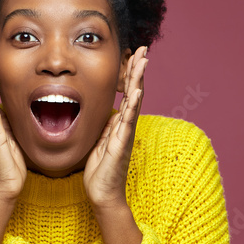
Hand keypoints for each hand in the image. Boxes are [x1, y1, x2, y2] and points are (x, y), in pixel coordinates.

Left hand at [83, 46, 148, 209]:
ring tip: (143, 61)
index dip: (130, 74)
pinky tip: (137, 90)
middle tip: (143, 49)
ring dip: (139, 80)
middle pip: (135, 92)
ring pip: (134, 101)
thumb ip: (105, 127)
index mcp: (119, 124)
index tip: (133, 55)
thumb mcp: (100, 142)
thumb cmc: (101, 171)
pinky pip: (129, 120)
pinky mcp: (122, 143)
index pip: (127, 94)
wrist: (102, 194)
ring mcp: (126, 133)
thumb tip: (107, 112)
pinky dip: (134, 104)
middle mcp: (126, 126)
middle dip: (138, 70)